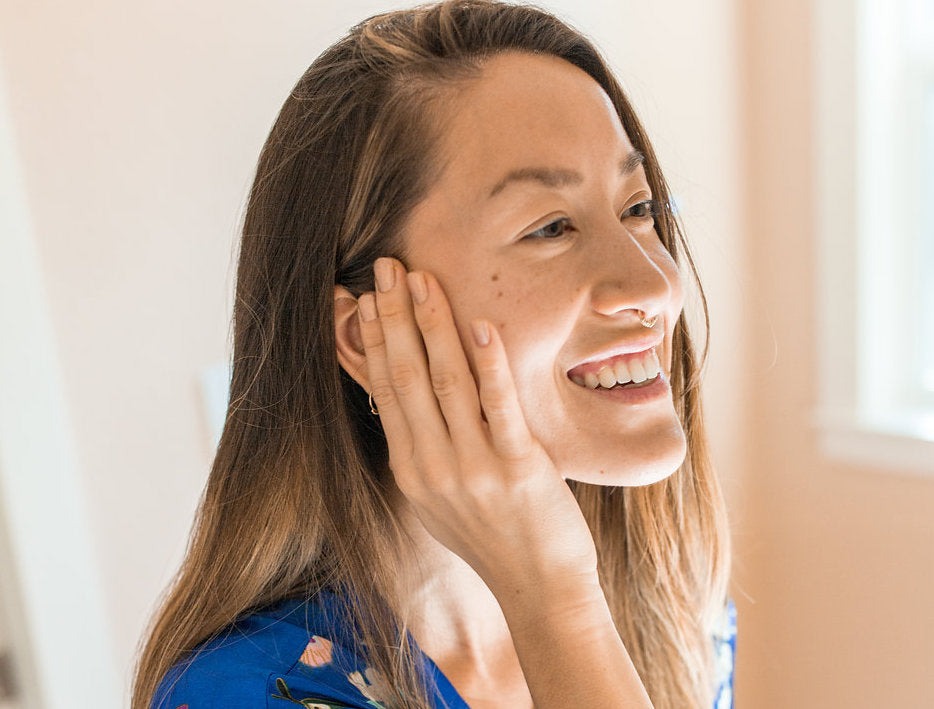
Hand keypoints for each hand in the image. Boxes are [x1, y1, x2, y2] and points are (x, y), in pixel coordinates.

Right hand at [357, 257, 598, 598]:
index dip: (374, 339)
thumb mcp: (438, 496)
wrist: (538, 586)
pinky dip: (489, 363)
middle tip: (387, 267)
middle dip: (395, 316)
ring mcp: (474, 468)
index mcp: (411, 470)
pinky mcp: (518, 468)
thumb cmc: (491, 536)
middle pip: (406, 376)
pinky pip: (499, 406)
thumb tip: (400, 401)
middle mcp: (433, 467)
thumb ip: (420, 448)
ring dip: (433, 325)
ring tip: (423, 279)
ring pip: (446, 382)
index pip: (384, 390)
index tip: (367, 297)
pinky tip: (481, 325)